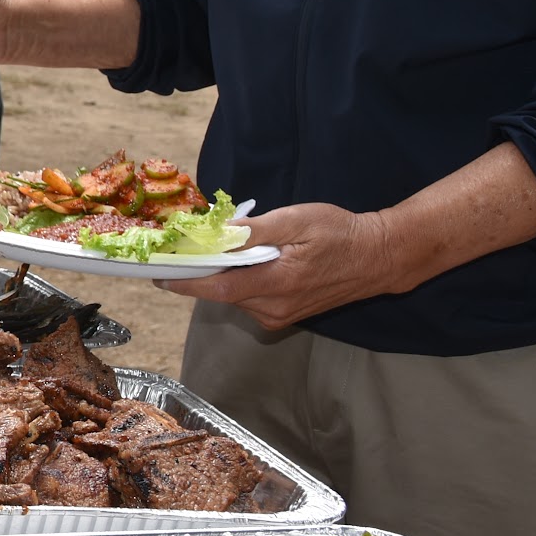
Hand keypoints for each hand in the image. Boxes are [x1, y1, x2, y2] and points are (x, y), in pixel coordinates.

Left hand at [158, 203, 396, 328]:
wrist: (379, 257)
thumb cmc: (340, 234)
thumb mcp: (296, 221)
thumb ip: (255, 230)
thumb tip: (218, 234)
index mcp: (277, 284)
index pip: (216, 290)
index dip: (183, 283)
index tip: (156, 274)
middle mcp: (274, 308)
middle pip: (221, 292)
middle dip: (200, 271)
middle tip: (183, 247)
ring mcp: (279, 315)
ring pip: (234, 295)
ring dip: (223, 274)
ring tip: (222, 247)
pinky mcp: (284, 315)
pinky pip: (249, 298)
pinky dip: (240, 280)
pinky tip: (248, 260)